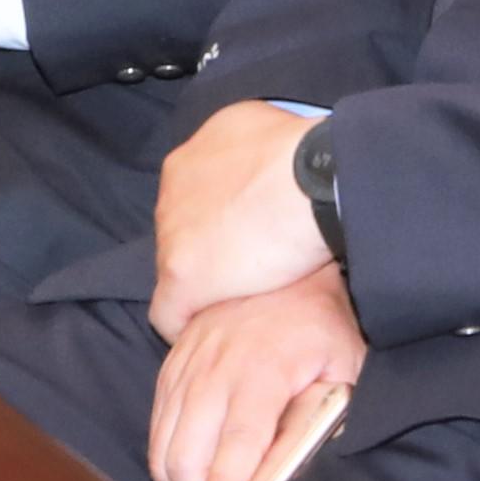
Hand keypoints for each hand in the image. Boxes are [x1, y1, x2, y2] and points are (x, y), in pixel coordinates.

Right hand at [147, 272, 366, 480]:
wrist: (291, 271)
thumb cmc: (325, 329)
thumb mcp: (343, 373)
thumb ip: (315, 423)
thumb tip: (285, 473)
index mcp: (262, 368)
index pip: (239, 439)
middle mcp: (216, 363)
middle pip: (188, 445)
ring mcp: (189, 359)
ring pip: (163, 435)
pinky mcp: (174, 358)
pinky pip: (156, 415)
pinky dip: (161, 453)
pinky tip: (178, 476)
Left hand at [149, 100, 334, 326]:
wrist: (311, 182)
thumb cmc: (307, 161)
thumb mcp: (272, 144)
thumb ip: (256, 161)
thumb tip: (273, 174)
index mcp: (194, 156)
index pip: (196, 198)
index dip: (222, 222)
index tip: (248, 239)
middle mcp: (173, 187)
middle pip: (182, 230)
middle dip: (210, 250)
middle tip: (248, 273)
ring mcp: (171, 230)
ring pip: (176, 268)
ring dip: (203, 286)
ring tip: (236, 305)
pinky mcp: (179, 273)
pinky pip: (168, 312)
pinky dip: (184, 325)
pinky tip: (208, 336)